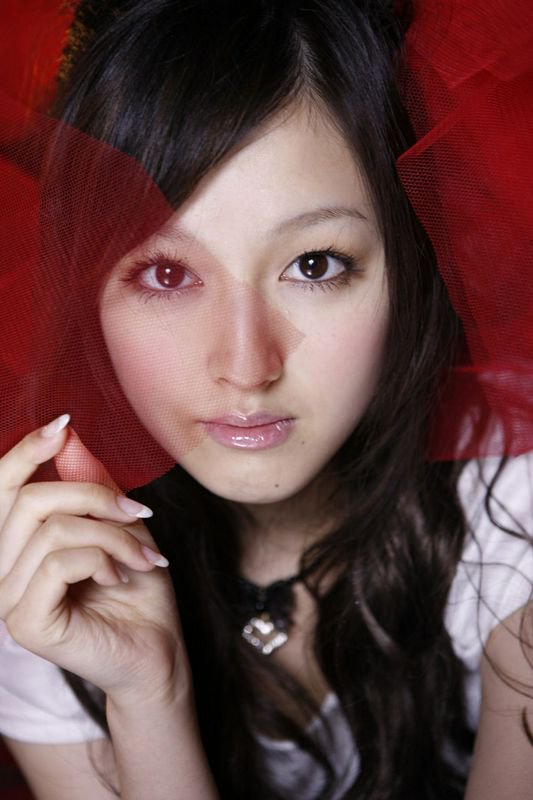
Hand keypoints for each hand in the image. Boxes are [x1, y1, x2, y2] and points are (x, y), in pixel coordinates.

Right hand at [0, 415, 188, 706]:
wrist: (159, 646)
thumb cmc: (137, 585)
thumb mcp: (117, 522)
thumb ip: (88, 485)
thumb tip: (67, 435)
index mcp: (16, 543)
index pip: (1, 487)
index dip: (25, 450)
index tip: (64, 424)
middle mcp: (1, 568)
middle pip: (28, 498)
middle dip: (92, 495)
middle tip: (137, 513)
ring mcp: (7, 598)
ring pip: (52, 529)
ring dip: (111, 535)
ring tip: (141, 557)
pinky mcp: (26, 622)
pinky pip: (59, 562)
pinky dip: (102, 559)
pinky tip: (119, 577)